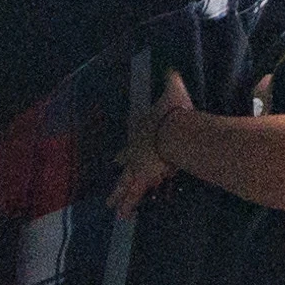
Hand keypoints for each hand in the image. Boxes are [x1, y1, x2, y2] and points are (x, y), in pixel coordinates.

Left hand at [113, 70, 199, 208]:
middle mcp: (135, 148)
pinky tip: (123, 214)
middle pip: (124, 165)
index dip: (126, 151)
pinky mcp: (144, 176)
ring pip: (126, 183)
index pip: (132, 141)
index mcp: (141, 129)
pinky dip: (129, 203)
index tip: (119, 158)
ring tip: (112, 209)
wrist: (173, 129)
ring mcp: (138, 164)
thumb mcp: (173, 91)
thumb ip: (171, 80)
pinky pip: (134, 193)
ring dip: (119, 196)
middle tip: (110, 189)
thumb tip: (171, 70)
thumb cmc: (173, 111)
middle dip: (119, 174)